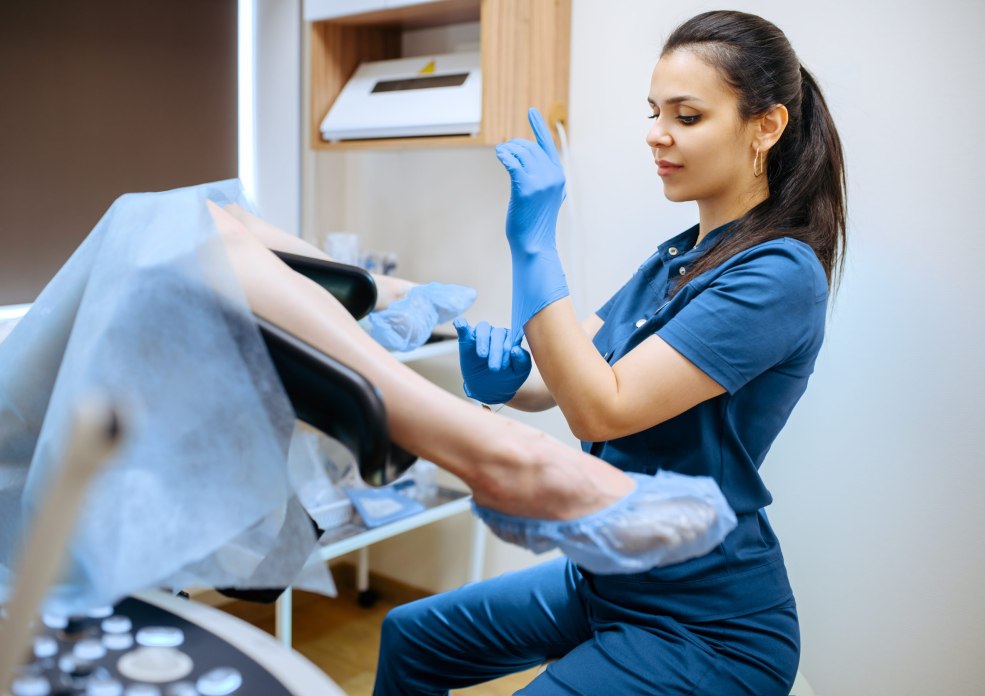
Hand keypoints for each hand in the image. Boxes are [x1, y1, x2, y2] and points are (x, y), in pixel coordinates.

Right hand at [454, 318, 531, 404]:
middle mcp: (497, 333)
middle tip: (494, 368)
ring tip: (482, 355)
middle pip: (497, 333)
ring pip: (483, 327)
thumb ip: (522, 360)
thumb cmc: (508, 377)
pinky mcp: (466, 340)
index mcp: (512, 338)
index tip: (504, 367)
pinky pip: (464, 328)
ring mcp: (482, 336)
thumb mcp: (519, 372)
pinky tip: (460, 325)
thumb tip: (516, 348)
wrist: (490, 390)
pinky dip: (462, 325)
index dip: (508, 350)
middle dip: (496, 350)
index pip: (512, 337)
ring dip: (482, 341)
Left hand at [495, 108, 565, 253]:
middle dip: (514, 146)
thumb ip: (541, 178)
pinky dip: (504, 154)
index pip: (547, 145)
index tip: (532, 111)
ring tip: (501, 153)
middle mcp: (553, 176)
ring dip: (507, 150)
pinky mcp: (526, 188)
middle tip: (504, 151)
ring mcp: (541, 181)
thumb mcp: (543, 196)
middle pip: (529, 148)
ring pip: (520, 153)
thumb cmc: (534, 223)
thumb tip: (523, 161)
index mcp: (558, 176)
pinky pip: (512, 162)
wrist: (533, 244)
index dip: (538, 127)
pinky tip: (499, 154)